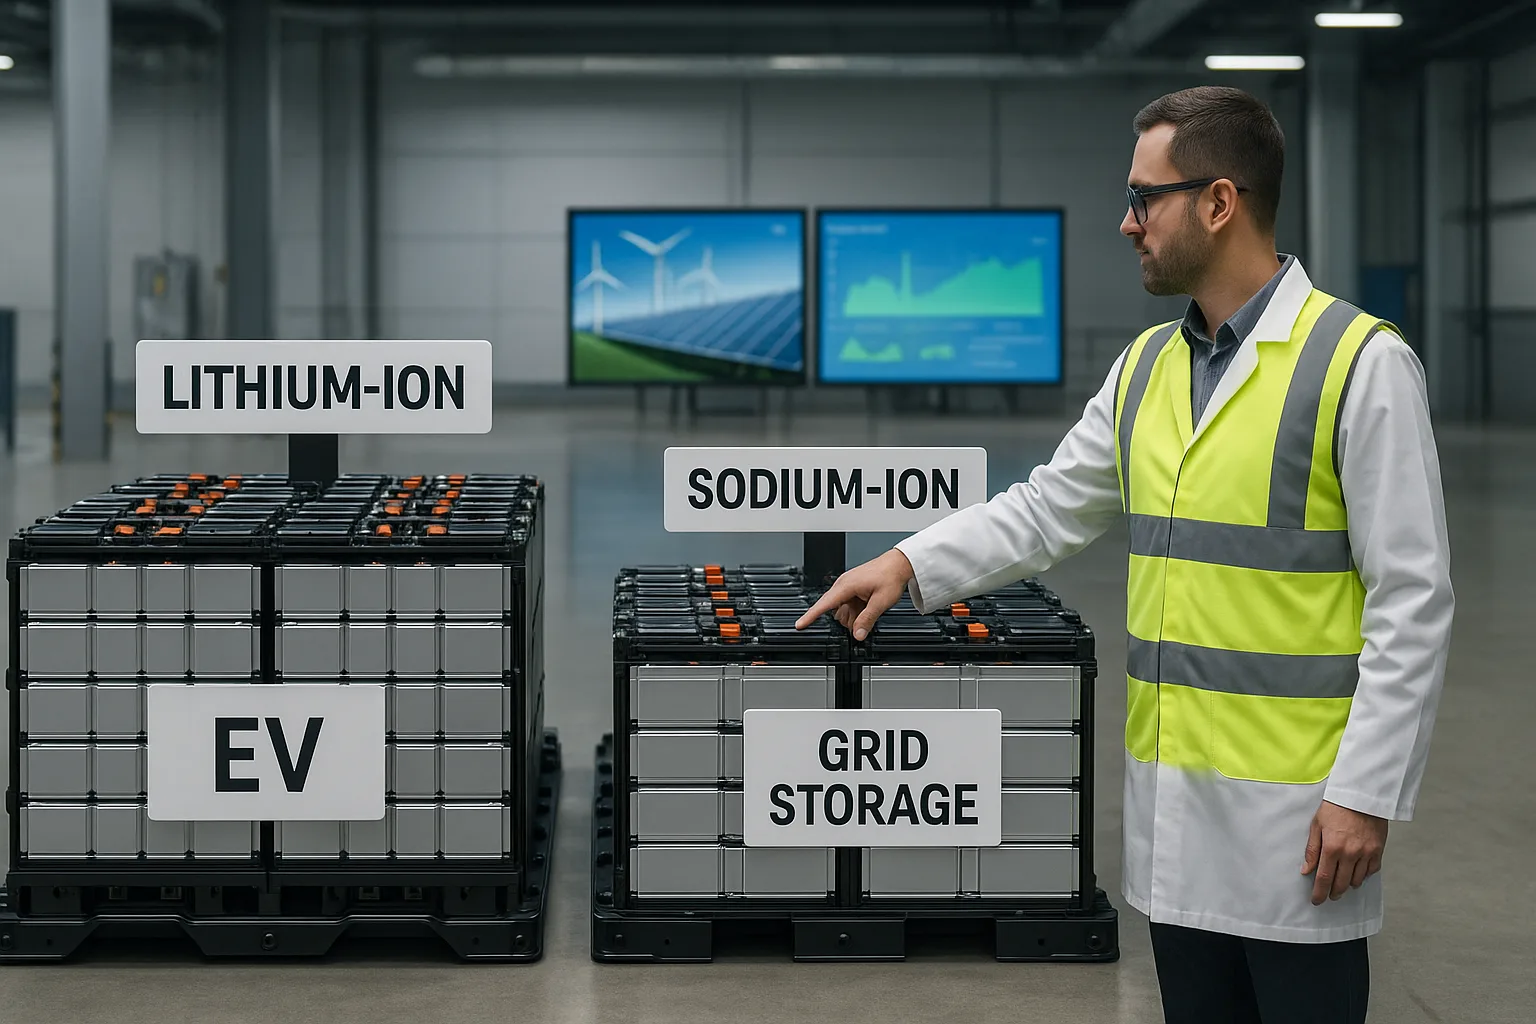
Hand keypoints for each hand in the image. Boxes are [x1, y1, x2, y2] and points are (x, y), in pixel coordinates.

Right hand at [794, 549, 915, 639]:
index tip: (800, 625)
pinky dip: (857, 610)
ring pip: (843, 610)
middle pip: (835, 611)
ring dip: (854, 615)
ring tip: (870, 608)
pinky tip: (868, 606)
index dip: (810, 616)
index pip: (823, 604)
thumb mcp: (881, 602)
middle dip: (848, 620)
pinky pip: (849, 605)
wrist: (898, 564)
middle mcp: (843, 585)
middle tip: (867, 617)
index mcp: (846, 586)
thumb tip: (858, 634)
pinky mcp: (853, 589)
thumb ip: (867, 619)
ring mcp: (847, 587)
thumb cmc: (890, 576)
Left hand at [1301, 800, 1387, 905]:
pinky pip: (1371, 871)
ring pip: (1357, 880)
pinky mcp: (1378, 850)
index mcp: (1332, 847)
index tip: (1316, 901)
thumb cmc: (1335, 807)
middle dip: (1333, 893)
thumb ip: (1312, 850)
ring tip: (1342, 884)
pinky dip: (1363, 875)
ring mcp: (1366, 853)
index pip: (1324, 878)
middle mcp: (1350, 854)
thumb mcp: (1317, 825)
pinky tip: (1357, 874)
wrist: (1361, 794)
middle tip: (1329, 895)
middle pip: (1341, 883)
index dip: (1319, 893)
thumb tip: (1306, 870)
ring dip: (1348, 885)